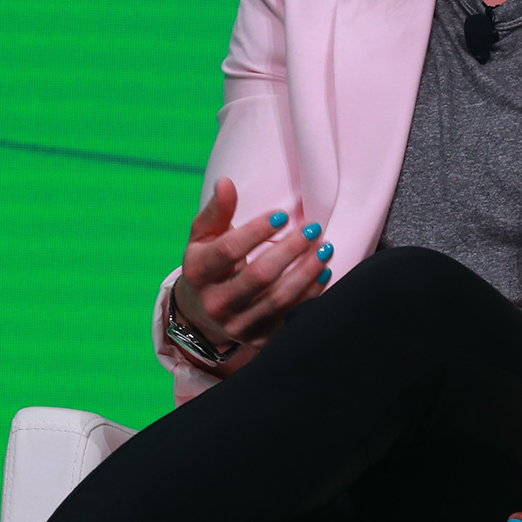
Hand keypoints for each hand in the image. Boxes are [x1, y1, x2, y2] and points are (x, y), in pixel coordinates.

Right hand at [174, 178, 330, 357]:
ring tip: (324, 247)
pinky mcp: (258, 339)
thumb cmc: (208, 264)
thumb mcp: (203, 237)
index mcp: (197, 273)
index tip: (283, 214)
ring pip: (279, 299)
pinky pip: (290, 316)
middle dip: (290, 250)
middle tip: (313, 228)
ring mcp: (237, 325)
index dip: (257, 231)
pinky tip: (323, 271)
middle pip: (259, 276)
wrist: (202, 315)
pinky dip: (311, 294)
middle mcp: (215, 304)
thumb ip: (217, 211)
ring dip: (307, 271)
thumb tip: (226, 182)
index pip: (229, 250)